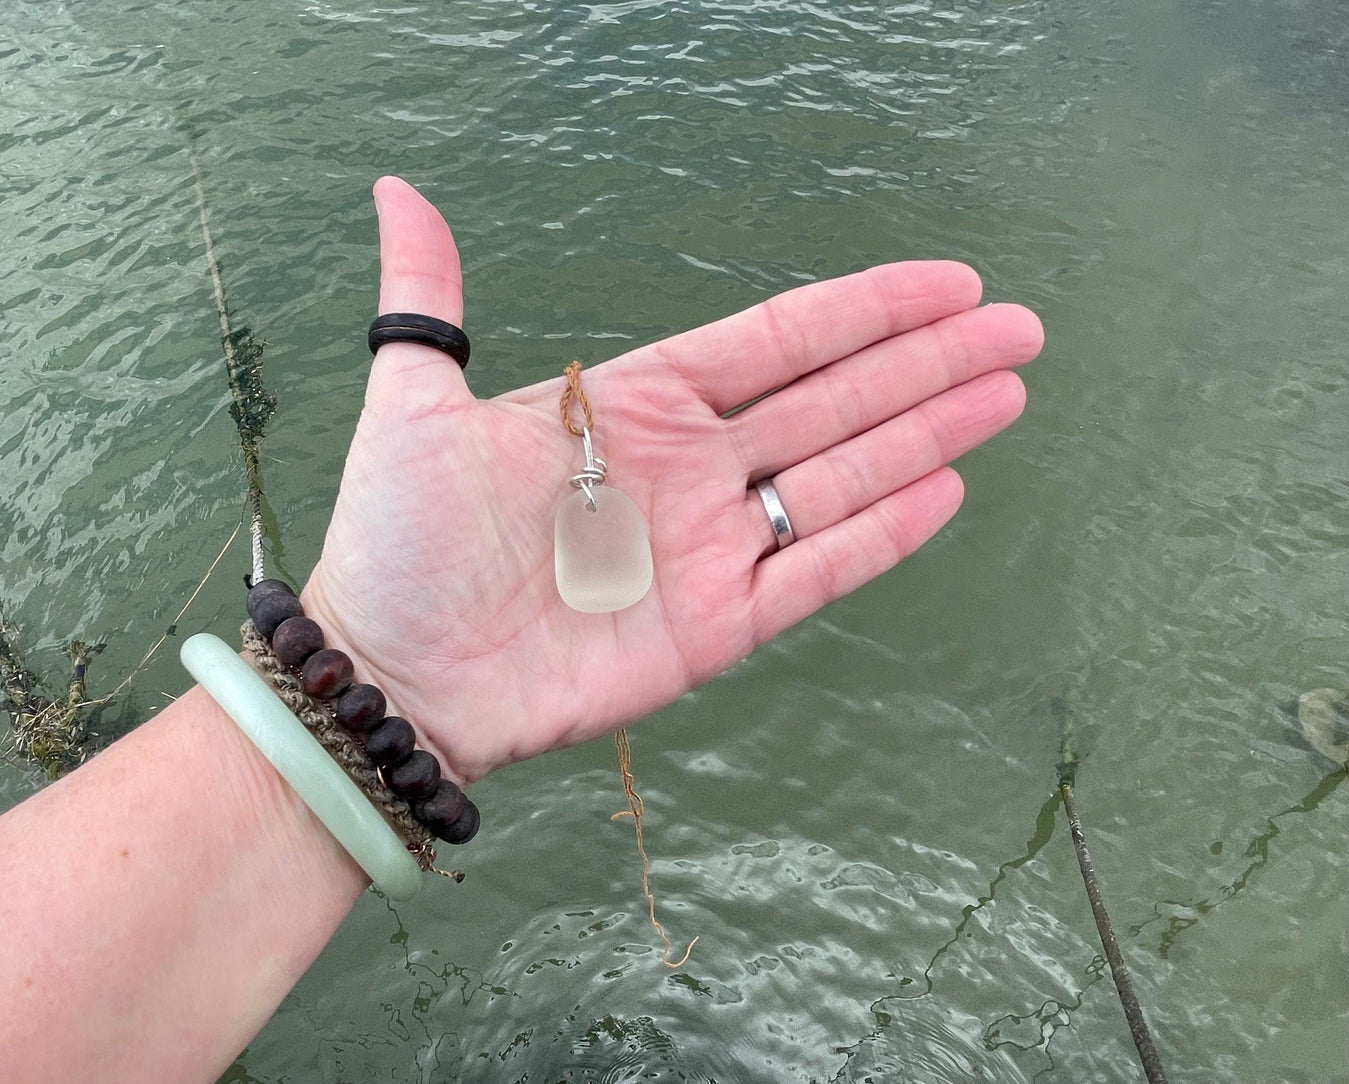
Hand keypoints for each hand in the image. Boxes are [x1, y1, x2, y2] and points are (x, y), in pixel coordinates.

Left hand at [302, 178, 1041, 784]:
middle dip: (927, 362)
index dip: (865, 310)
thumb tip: (397, 185)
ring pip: (843, 478)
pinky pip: (817, 573)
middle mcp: (689, 471)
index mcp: (637, 407)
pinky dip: (882, 534)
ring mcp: (709, 550)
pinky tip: (946, 488)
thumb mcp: (411, 404)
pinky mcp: (715, 629)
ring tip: (1006, 392)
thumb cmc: (398, 543)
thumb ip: (429, 300)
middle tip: (1018, 327)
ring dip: (927, 435)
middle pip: (834, 400)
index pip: (777, 342)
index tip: (947, 283)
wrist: (395, 675)